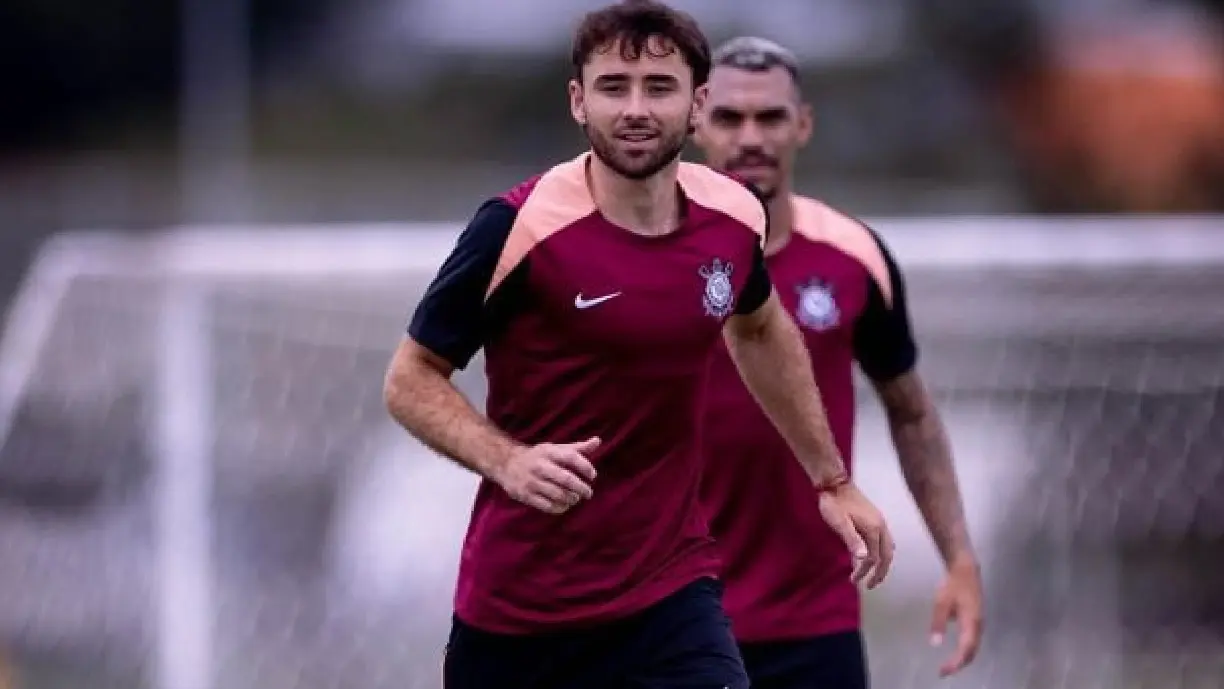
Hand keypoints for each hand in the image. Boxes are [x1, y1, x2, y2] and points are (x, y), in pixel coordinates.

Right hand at [492, 437, 599, 513]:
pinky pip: (546, 505)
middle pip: (566, 479)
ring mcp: (531, 481)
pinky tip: (564, 505)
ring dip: (571, 498)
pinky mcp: (525, 494)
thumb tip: (597, 441)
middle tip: (588, 493)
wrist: (506, 463)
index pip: (571, 457)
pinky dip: (559, 507)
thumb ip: (577, 448)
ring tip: (575, 498)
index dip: (585, 466)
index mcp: (549, 452)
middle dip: (581, 488)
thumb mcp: (555, 449)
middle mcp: (540, 465)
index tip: (593, 476)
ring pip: (558, 494)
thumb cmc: (538, 456)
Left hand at [817, 482, 893, 588]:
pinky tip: (874, 554)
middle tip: (871, 585)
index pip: (873, 558)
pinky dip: (881, 552)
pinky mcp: (875, 518)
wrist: (834, 483)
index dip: (865, 571)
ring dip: (882, 563)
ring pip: (887, 548)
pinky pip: (884, 540)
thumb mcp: (840, 523)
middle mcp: (881, 526)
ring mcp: (880, 521)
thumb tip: (863, 559)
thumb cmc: (834, 503)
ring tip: (874, 574)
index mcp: (874, 529)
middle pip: (886, 555)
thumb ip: (852, 540)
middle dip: (880, 572)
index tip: (854, 581)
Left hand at [930, 556, 982, 675]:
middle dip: (959, 664)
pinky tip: (956, 653)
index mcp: (971, 622)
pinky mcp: (976, 620)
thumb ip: (938, 623)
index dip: (956, 662)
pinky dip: (965, 650)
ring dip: (963, 658)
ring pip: (973, 647)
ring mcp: (979, 623)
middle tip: (944, 671)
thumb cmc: (953, 585)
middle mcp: (978, 625)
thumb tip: (935, 644)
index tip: (943, 671)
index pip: (965, 649)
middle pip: (972, 651)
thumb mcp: (941, 603)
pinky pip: (972, 640)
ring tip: (949, 665)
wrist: (966, 569)